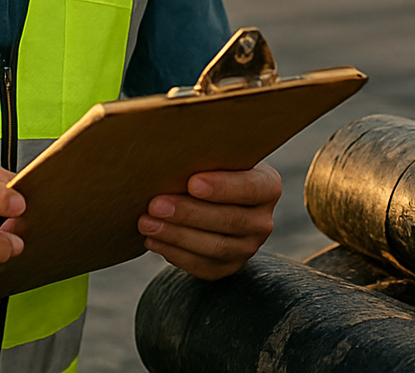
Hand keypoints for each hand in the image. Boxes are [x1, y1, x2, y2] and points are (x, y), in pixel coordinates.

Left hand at [139, 163, 280, 278]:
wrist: (216, 198)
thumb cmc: (211, 168)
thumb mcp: (217, 156)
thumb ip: (206, 155)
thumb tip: (170, 148)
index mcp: (267, 186)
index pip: (249, 188)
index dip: (222, 187)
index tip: (192, 183)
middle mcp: (263, 220)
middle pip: (228, 220)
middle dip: (189, 213)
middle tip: (155, 204)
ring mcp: (248, 247)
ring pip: (215, 247)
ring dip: (176, 235)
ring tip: (147, 223)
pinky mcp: (229, 267)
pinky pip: (203, 266)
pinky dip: (175, 254)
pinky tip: (153, 241)